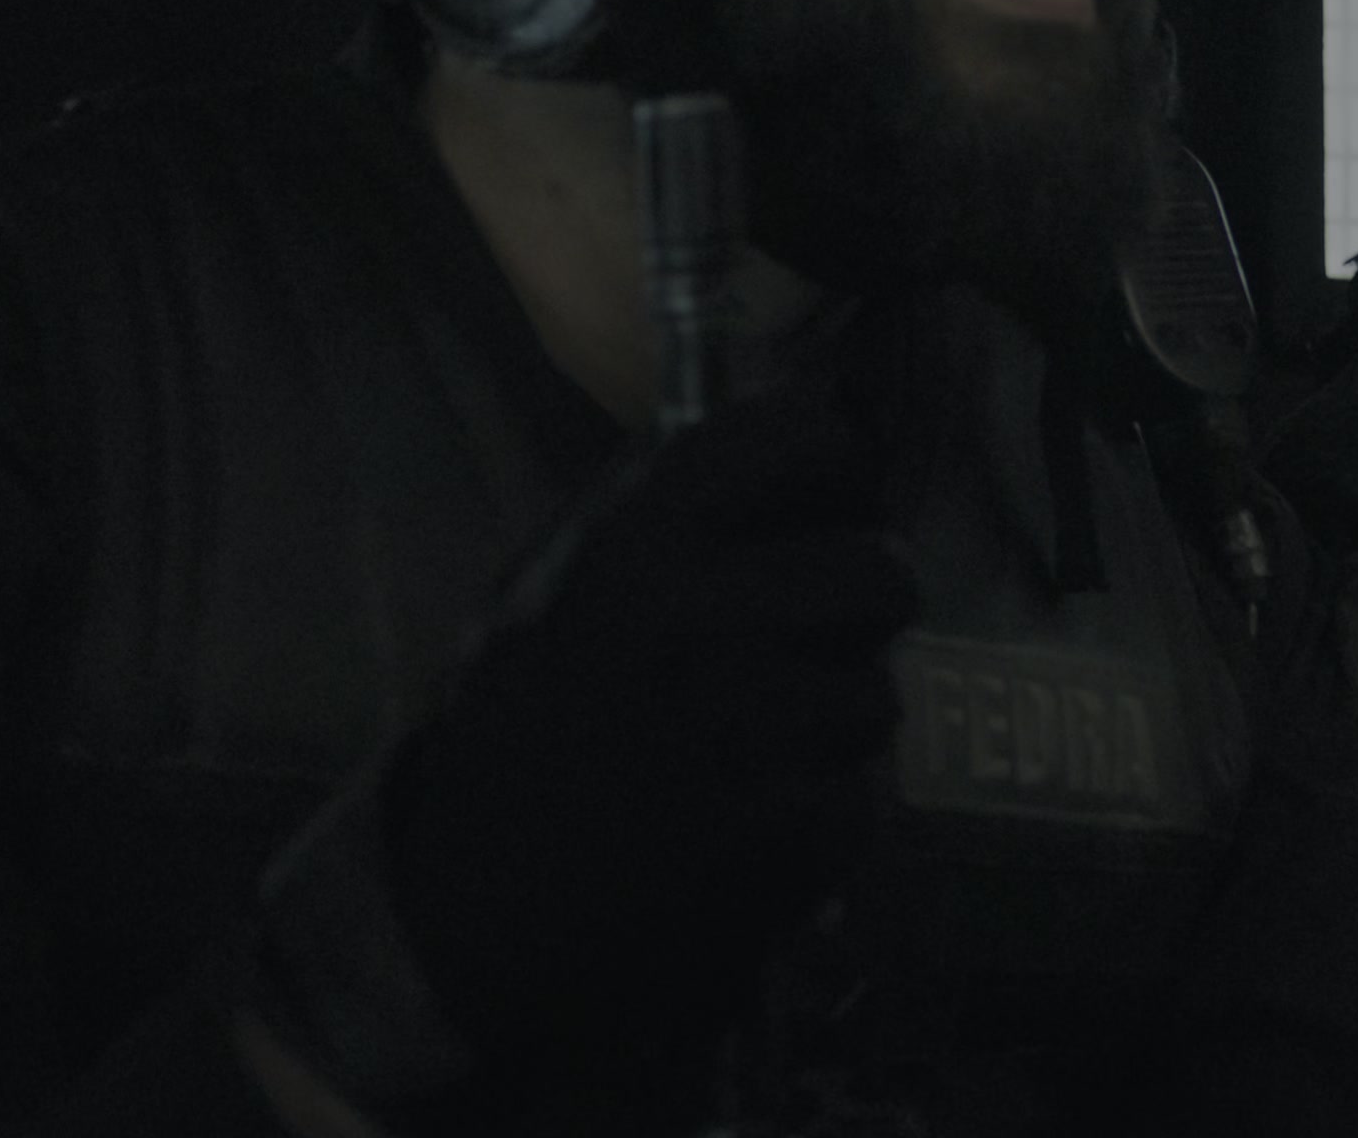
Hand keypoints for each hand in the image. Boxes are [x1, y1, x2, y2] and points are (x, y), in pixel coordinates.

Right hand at [377, 385, 918, 1073]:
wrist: (477, 919)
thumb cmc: (519, 748)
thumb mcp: (560, 602)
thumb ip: (674, 531)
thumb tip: (812, 462)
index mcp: (635, 547)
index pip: (802, 438)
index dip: (838, 467)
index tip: (836, 500)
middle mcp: (700, 618)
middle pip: (879, 570)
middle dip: (858, 611)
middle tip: (806, 650)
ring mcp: (750, 723)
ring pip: (876, 690)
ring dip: (834, 725)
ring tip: (754, 756)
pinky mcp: (788, 821)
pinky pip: (858, 793)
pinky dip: (820, 817)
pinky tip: (747, 830)